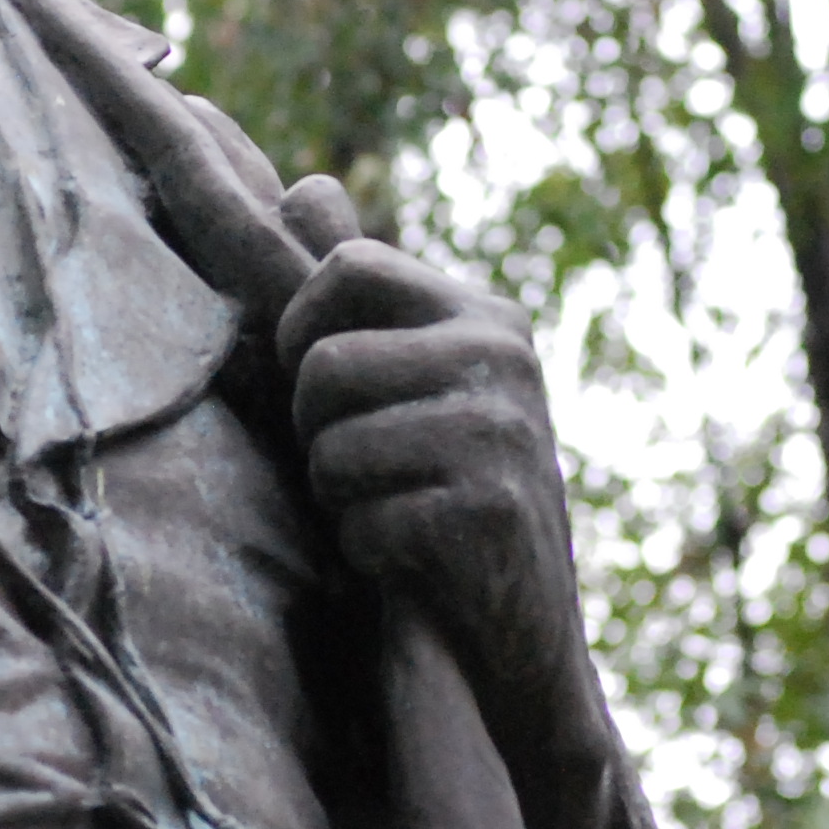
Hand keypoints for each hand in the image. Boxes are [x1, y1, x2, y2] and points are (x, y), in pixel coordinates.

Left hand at [275, 186, 626, 828]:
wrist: (527, 641)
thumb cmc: (454, 498)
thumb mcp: (425, 381)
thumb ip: (368, 292)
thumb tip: (307, 187)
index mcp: (486, 315)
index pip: (343, 269)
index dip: (302, 330)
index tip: (321, 387)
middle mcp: (504, 358)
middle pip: (322, 365)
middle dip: (315, 431)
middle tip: (364, 470)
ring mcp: (502, 434)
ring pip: (332, 449)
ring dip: (342, 500)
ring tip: (397, 514)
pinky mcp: (489, 512)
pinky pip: (362, 522)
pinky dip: (371, 554)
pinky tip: (419, 563)